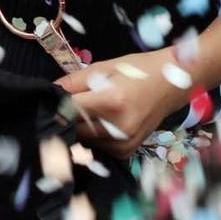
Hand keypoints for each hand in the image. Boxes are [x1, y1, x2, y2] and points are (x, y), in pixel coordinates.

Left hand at [61, 49, 185, 159]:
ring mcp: (124, 142)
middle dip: (67, 117)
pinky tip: (103, 122)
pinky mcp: (127, 151)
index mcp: (111, 101)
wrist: (172, 85)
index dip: (57, 104)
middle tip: (72, 104)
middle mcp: (118, 127)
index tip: (51, 100)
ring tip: (91, 111)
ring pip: (84, 140)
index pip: (68, 109)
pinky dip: (95, 136)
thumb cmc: (138, 71)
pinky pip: (98, 147)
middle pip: (74, 128)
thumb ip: (73, 81)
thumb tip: (48, 92)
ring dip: (80, 128)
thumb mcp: (104, 68)